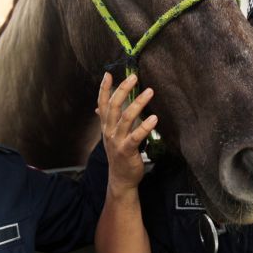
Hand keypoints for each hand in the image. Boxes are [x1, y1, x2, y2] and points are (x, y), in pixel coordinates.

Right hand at [97, 72, 157, 193]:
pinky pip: (136, 136)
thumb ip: (107, 120)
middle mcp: (109, 131)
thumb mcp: (110, 135)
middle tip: (134, 77)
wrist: (120, 178)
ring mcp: (117, 141)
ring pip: (126, 118)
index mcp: (106, 126)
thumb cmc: (119, 154)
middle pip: (113, 106)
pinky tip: (154, 119)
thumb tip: (98, 107)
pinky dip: (145, 127)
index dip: (104, 89)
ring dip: (138, 104)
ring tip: (150, 92)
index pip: (102, 103)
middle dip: (123, 90)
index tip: (108, 74)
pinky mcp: (127, 150)